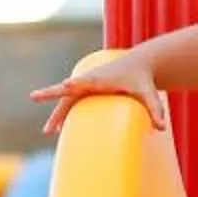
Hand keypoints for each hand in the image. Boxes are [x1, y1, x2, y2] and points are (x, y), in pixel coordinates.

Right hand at [29, 50, 167, 136]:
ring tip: (48, 132)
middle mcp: (91, 79)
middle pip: (69, 89)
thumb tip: (162, 128)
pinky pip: (70, 102)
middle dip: (52, 94)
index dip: (77, 83)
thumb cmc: (143, 79)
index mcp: (103, 78)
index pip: (88, 80)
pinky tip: (57, 129)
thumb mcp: (150, 93)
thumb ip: (156, 109)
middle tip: (34, 97)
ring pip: (67, 99)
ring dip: (56, 114)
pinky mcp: (85, 89)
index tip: (65, 85)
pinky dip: (62, 113)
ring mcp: (86, 84)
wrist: (138, 64)